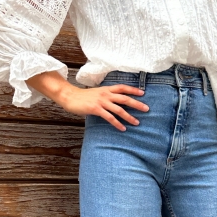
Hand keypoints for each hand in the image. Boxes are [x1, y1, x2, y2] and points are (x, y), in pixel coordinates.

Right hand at [26, 71, 148, 130]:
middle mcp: (106, 94)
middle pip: (125, 98)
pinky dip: (117, 123)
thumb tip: (115, 102)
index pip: (123, 87)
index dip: (133, 89)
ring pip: (119, 109)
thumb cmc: (83, 97)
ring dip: (129, 117)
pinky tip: (123, 128)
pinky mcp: (96, 109)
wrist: (69, 97)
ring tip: (137, 123)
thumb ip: (106, 96)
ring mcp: (101, 101)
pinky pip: (109, 117)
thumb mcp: (97, 93)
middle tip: (147, 109)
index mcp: (106, 89)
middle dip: (137, 104)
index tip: (143, 93)